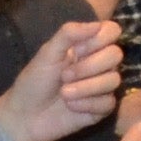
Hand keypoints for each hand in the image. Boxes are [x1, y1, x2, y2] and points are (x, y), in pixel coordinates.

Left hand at [0, 15, 125, 140]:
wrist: (24, 116)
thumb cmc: (34, 82)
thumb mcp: (47, 53)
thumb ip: (69, 34)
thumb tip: (97, 24)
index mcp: (88, 47)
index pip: (112, 31)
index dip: (99, 39)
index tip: (77, 50)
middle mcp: (99, 64)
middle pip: (116, 55)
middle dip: (88, 67)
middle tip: (64, 76)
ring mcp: (102, 86)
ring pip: (113, 80)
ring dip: (85, 88)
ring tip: (64, 94)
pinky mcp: (102, 108)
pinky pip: (108, 102)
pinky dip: (87, 104)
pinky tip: (71, 106)